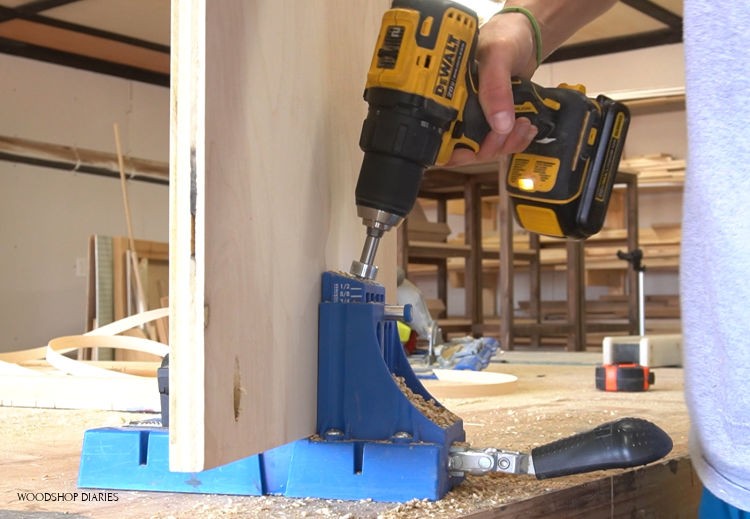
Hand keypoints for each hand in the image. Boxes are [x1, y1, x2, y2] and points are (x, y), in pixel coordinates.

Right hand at [447, 11, 539, 165]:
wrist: (526, 34)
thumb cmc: (504, 36)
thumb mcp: (498, 55)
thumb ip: (496, 88)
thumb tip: (499, 126)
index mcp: (449, 96)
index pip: (441, 137)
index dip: (454, 150)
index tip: (473, 150)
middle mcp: (461, 110)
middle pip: (465, 150)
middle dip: (489, 147)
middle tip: (507, 130)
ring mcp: (480, 117)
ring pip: (487, 149)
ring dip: (508, 143)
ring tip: (524, 124)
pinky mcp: (499, 120)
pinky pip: (504, 142)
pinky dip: (517, 140)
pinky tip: (527, 127)